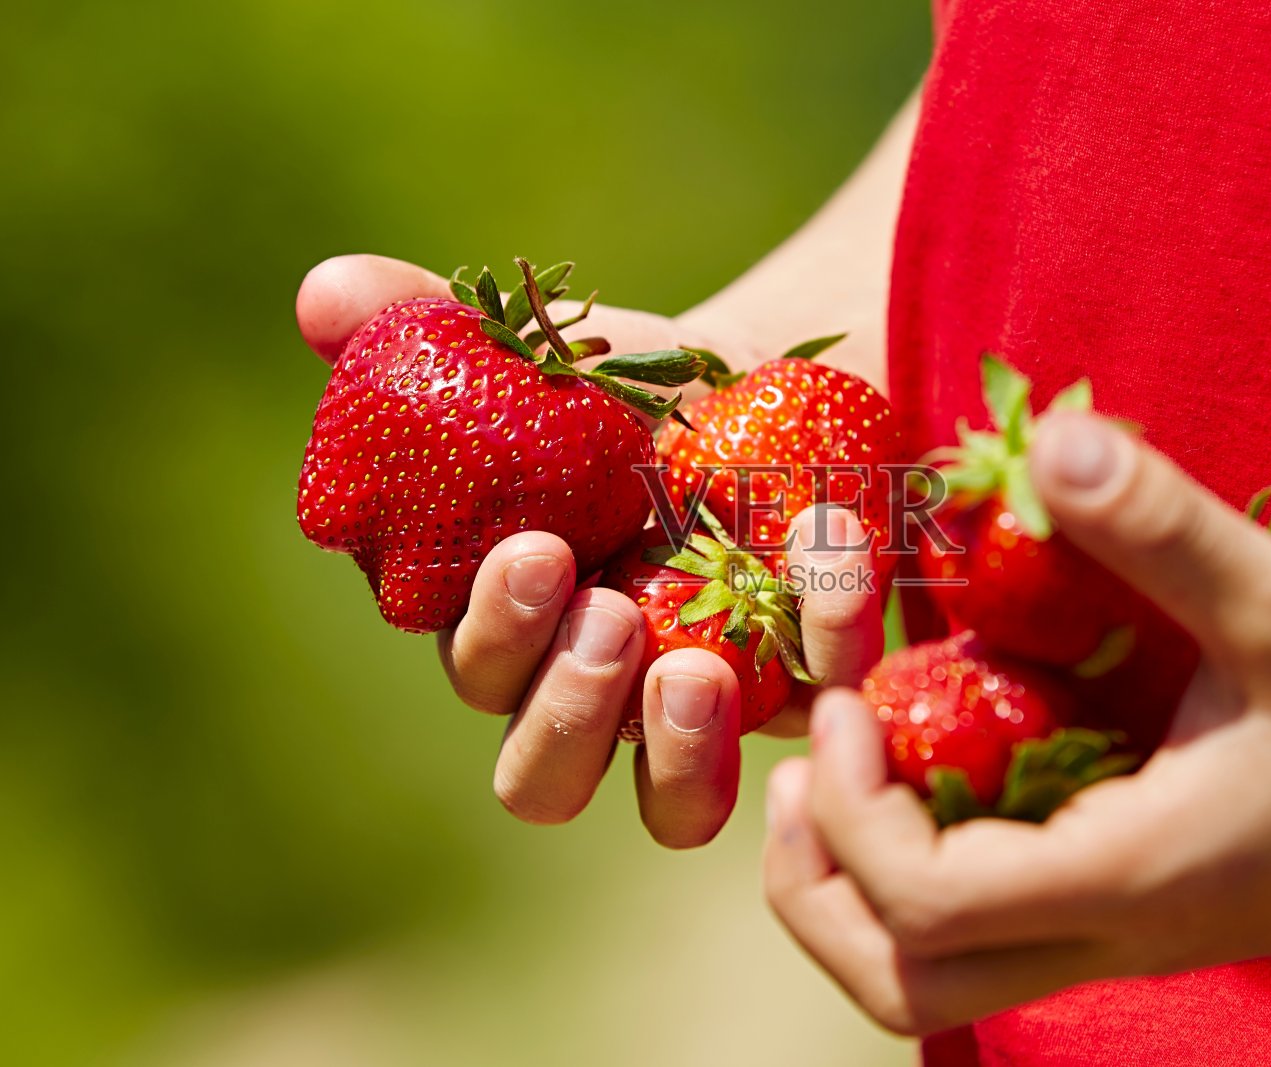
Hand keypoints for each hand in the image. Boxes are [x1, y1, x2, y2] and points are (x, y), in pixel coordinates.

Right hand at [297, 254, 883, 846]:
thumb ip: (427, 324)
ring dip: (675, 758)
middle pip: (546, 778)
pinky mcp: (807, 686)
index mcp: (516, 630)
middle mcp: (600, 695)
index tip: (538, 551)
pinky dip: (830, 634)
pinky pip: (820, 704)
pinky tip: (831, 548)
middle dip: (567, 712)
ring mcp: (705, 712)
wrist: (760, 384)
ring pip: (671, 808)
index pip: (482, 673)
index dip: (499, 632)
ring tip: (697, 669)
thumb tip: (324, 294)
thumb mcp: (534, 349)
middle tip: (612, 619)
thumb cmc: (620, 389)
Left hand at [763, 406, 1270, 1034]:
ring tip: (830, 785)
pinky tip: (931, 771)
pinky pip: (994, 933)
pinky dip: (924, 874)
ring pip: (943, 986)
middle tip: (797, 781)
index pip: (930, 903)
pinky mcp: (1140, 912)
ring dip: (859, 900)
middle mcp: (1113, 931)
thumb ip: (1168, 530)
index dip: (854, 810)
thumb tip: (1058, 438)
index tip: (841, 703)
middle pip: (910, 988)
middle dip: (821, 896)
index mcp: (1133, 876)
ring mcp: (1124, 935)